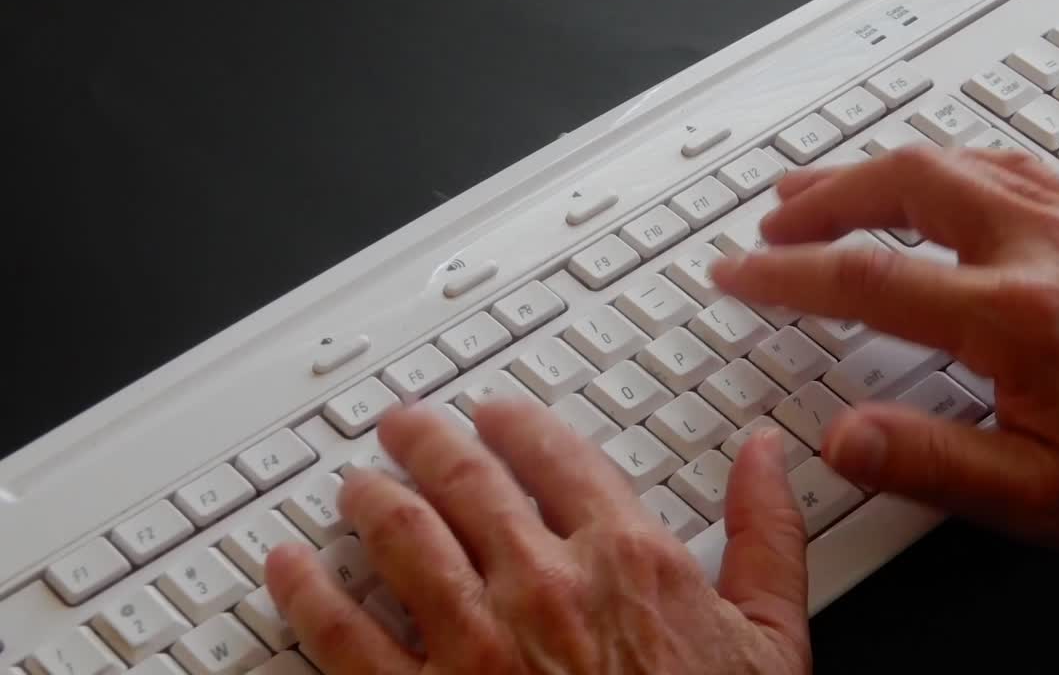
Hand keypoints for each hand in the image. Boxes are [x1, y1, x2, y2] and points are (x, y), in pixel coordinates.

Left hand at [264, 403, 810, 674]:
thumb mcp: (769, 639)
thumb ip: (766, 534)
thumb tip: (766, 455)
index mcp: (625, 558)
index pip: (555, 453)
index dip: (517, 422)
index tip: (497, 414)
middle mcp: (543, 584)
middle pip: (465, 478)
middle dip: (426, 440)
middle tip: (405, 427)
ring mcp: (475, 644)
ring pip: (400, 535)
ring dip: (369, 497)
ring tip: (355, 484)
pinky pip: (342, 636)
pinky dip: (306, 592)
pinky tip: (288, 568)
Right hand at [710, 146, 1058, 549]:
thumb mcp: (1039, 496)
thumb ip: (930, 463)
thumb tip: (841, 436)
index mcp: (1017, 318)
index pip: (867, 278)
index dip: (786, 274)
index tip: (740, 273)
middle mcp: (1045, 249)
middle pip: (905, 183)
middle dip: (822, 197)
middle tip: (772, 222)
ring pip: (955, 158)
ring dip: (876, 170)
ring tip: (823, 189)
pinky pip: (1008, 160)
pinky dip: (946, 163)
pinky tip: (929, 177)